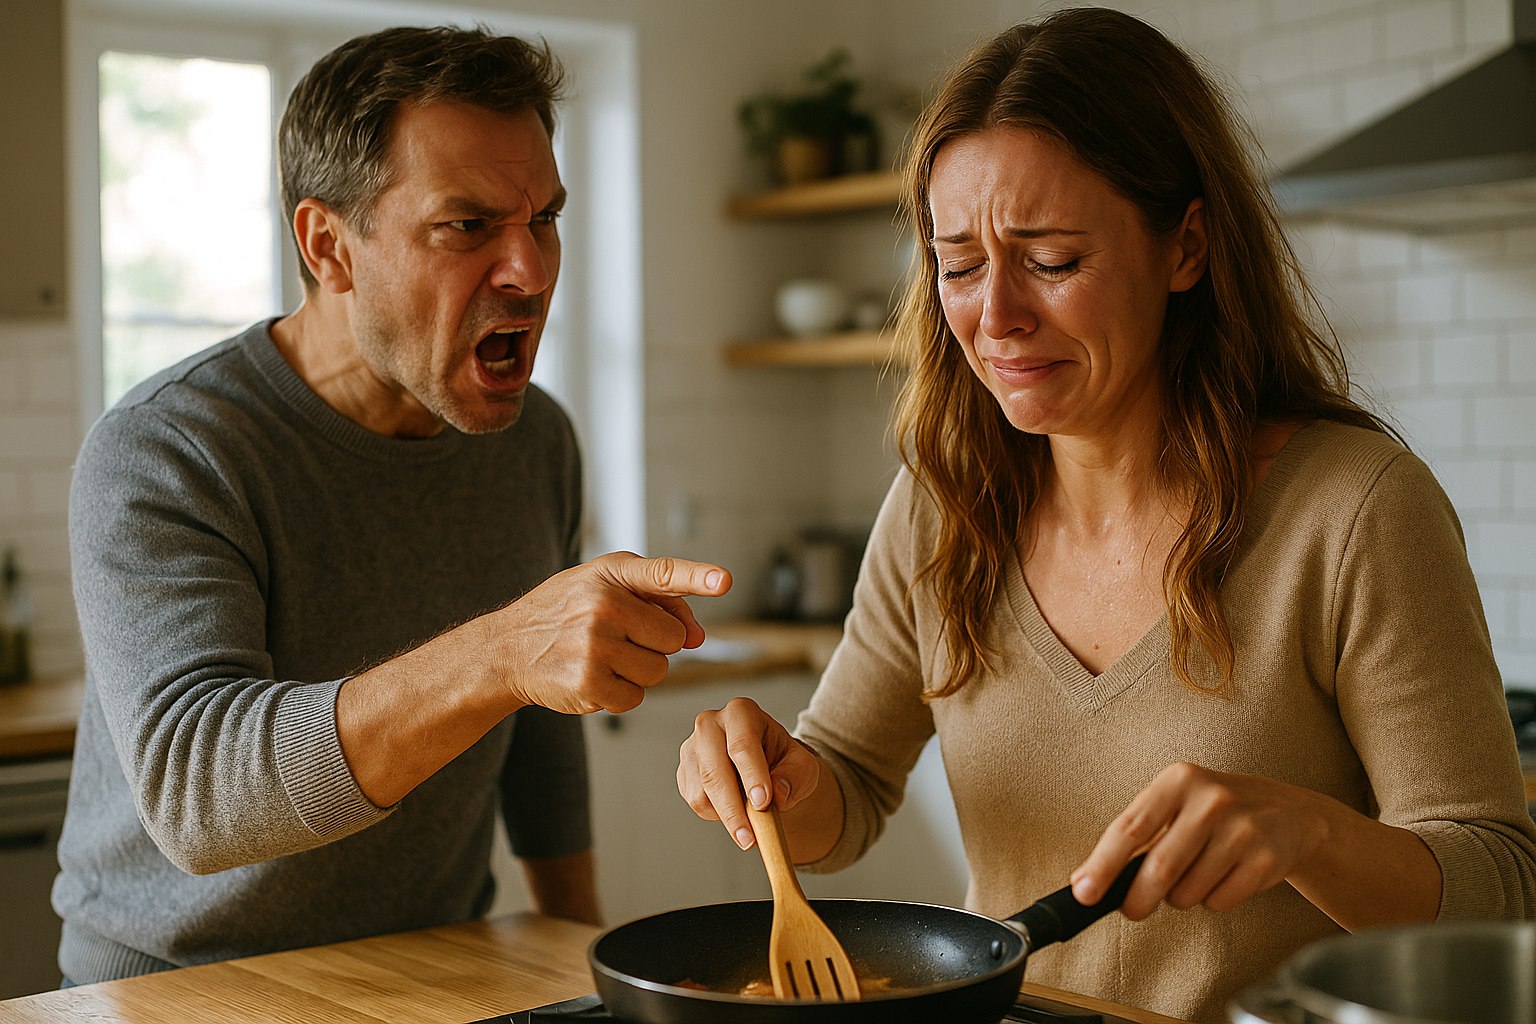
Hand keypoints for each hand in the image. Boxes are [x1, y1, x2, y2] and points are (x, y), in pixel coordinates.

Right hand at [489, 551, 730, 715]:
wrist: (507, 648)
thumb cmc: (566, 612)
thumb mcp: (603, 586)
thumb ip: (659, 601)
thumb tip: (698, 637)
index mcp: (610, 574)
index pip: (662, 574)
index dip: (696, 577)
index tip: (724, 581)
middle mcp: (603, 606)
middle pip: (672, 638)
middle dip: (655, 643)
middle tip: (618, 638)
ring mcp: (595, 646)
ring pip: (658, 671)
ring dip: (639, 671)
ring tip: (603, 657)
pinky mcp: (588, 683)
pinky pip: (635, 698)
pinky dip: (620, 694)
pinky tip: (593, 678)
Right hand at [677, 697, 823, 850]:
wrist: (767, 766)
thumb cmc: (784, 761)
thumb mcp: (802, 766)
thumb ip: (794, 777)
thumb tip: (777, 794)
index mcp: (742, 712)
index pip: (742, 744)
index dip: (752, 775)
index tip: (762, 803)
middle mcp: (710, 724)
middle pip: (714, 770)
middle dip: (733, 809)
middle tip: (750, 838)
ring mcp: (692, 747)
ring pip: (701, 791)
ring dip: (726, 816)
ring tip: (750, 826)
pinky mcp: (684, 771)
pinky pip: (695, 801)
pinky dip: (716, 814)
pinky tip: (734, 809)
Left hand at [1070, 762, 1330, 919]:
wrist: (1289, 813)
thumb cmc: (1213, 811)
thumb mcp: (1175, 804)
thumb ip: (1136, 837)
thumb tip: (1087, 880)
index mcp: (1178, 780)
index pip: (1130, 828)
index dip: (1102, 865)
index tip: (1083, 894)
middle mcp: (1211, 800)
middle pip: (1159, 868)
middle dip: (1138, 899)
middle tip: (1132, 909)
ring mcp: (1243, 830)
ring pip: (1188, 892)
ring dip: (1180, 897)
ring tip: (1196, 873)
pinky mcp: (1266, 860)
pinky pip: (1219, 902)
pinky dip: (1211, 900)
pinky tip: (1225, 875)